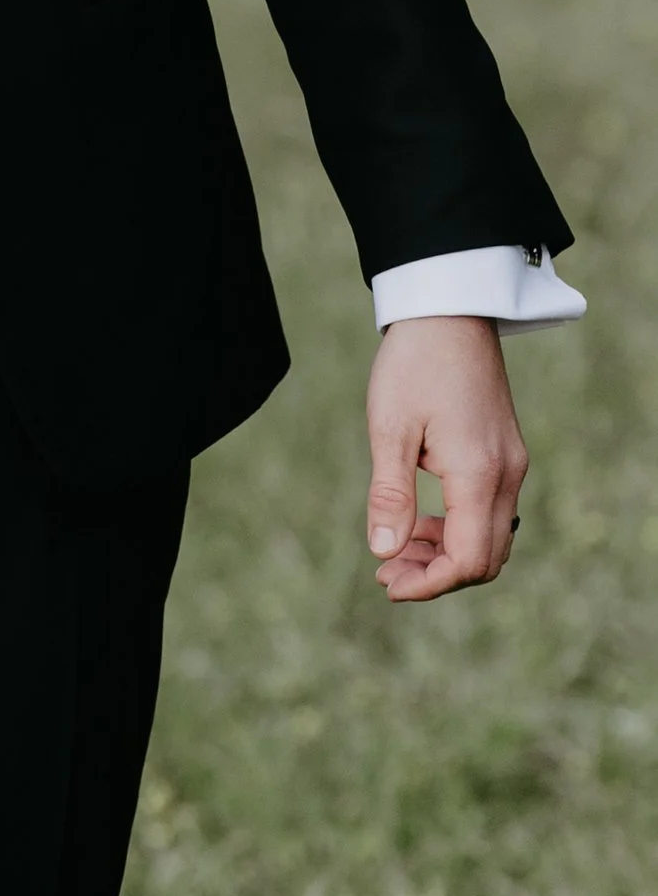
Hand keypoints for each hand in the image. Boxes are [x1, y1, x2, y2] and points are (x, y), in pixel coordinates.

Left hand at [366, 314, 527, 600]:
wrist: (448, 311)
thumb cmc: (413, 363)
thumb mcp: (390, 429)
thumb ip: (390, 494)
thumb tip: (384, 552)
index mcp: (479, 474)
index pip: (468, 560)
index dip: (429, 584)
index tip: (387, 584)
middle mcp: (507, 475)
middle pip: (486, 559)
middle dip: (437, 576)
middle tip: (386, 575)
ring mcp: (511, 464)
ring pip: (490, 537)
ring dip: (446, 554)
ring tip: (396, 552)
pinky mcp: (505, 453)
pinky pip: (490, 512)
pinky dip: (457, 528)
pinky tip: (419, 521)